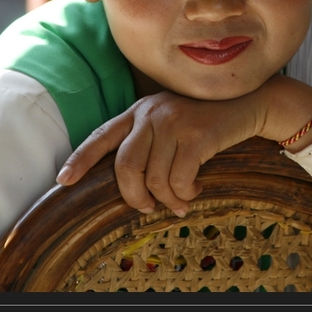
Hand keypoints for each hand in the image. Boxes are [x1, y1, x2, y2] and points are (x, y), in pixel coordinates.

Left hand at [55, 90, 264, 216]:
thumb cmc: (205, 119)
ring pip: (154, 179)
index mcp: (139, 110)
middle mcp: (152, 113)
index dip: (80, 159)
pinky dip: (185, 194)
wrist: (248, 103)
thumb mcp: (170, 120)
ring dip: (167, 200)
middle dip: (134, 197)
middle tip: (148, 208)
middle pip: (125, 166)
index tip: (63, 180)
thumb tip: (132, 185)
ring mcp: (174, 122)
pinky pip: (179, 180)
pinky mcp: (197, 135)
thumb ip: (148, 139)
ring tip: (180, 202)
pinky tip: (195, 189)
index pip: (101, 135)